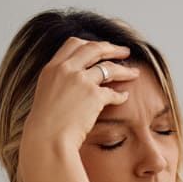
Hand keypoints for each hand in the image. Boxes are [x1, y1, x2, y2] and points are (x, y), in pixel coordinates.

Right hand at [19, 37, 139, 155]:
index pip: (73, 44)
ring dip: (125, 70)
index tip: (102, 47)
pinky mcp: (94, 95)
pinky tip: (124, 97)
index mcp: (52, 68)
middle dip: (112, 48)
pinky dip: (121, 95)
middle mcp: (66, 69)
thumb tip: (74, 80)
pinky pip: (114, 92)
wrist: (47, 137)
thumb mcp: (47, 93)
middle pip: (94, 48)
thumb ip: (60, 82)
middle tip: (125, 51)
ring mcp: (80, 80)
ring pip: (109, 67)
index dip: (90, 44)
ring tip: (135, 73)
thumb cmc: (46, 123)